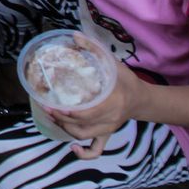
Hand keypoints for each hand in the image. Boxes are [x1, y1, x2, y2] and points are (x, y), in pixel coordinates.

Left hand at [45, 37, 143, 158]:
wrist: (143, 99)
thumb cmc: (126, 79)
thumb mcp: (112, 62)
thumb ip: (94, 49)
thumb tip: (74, 35)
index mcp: (113, 101)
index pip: (88, 112)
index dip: (69, 113)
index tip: (53, 105)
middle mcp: (111, 118)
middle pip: (82, 125)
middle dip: (61, 118)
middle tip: (45, 107)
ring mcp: (109, 128)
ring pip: (85, 136)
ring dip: (66, 130)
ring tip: (52, 117)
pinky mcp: (107, 134)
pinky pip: (98, 150)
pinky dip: (85, 153)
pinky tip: (73, 148)